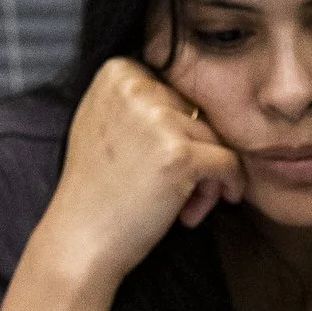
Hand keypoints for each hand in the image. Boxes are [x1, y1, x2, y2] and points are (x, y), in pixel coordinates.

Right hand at [0, 59, 246, 310]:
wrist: (81, 238)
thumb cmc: (98, 189)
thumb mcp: (105, 123)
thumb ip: (139, 100)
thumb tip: (188, 95)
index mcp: (118, 72)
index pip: (178, 93)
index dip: (179, 131)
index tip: (164, 163)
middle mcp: (136, 86)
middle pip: (198, 115)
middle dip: (197, 154)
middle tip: (179, 193)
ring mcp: (158, 119)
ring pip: (217, 140)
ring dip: (208, 177)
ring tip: (182, 207)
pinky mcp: (180, 154)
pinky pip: (230, 163)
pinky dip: (228, 186)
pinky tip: (203, 208)